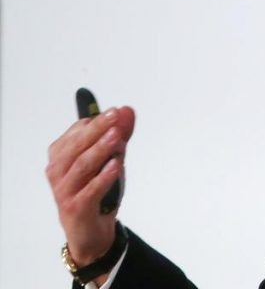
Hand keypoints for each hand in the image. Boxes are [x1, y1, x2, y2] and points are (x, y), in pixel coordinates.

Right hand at [46, 107, 134, 264]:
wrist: (92, 233)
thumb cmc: (98, 193)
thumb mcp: (110, 161)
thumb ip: (118, 137)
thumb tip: (127, 111)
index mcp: (61, 156)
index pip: (76, 133)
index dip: (96, 121)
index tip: (116, 112)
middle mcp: (58, 172)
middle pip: (76, 146)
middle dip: (97, 129)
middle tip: (115, 116)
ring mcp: (65, 191)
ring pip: (82, 166)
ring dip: (100, 149)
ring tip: (116, 137)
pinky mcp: (76, 208)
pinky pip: (90, 190)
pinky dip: (103, 177)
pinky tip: (116, 165)